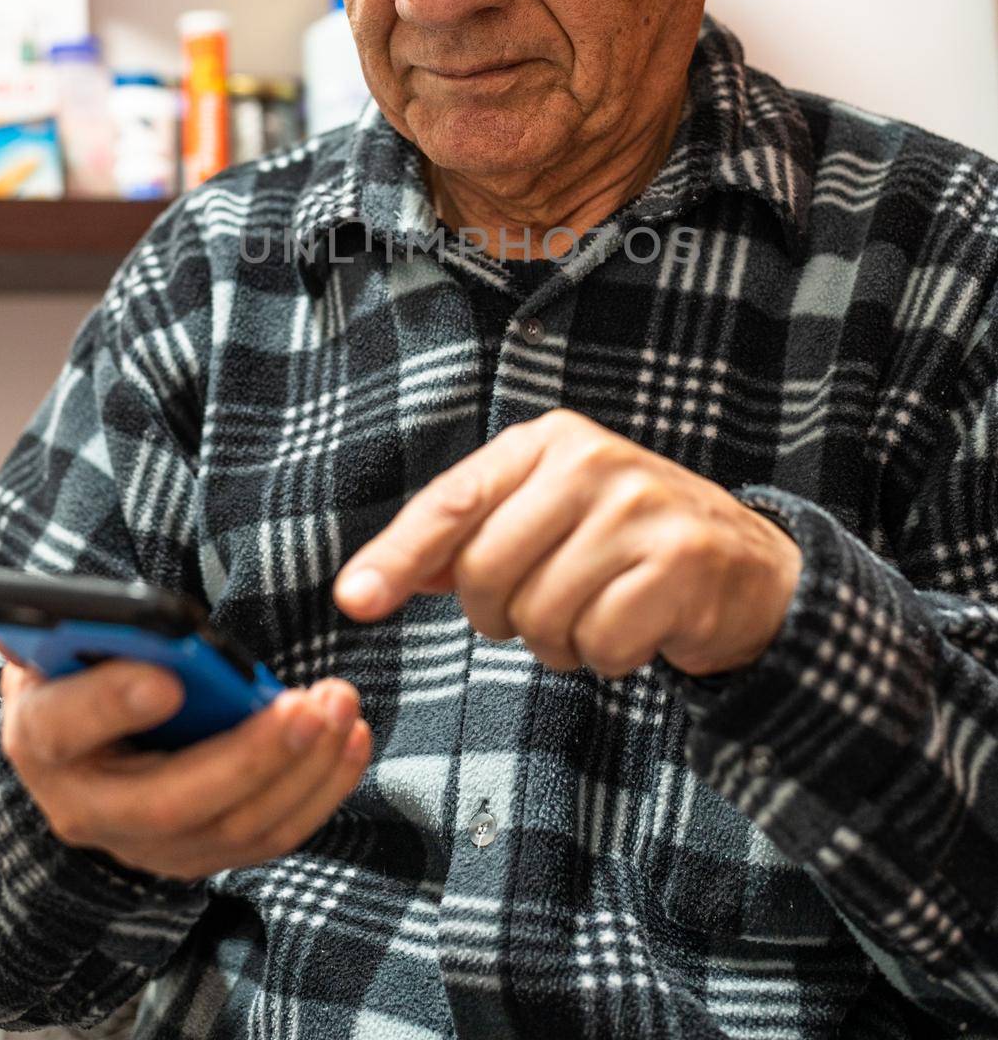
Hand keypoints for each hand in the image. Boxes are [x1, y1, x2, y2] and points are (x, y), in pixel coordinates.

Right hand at [0, 656, 371, 879]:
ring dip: (302, 769)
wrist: (84, 740)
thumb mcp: (75, 640)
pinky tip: (353, 740)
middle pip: (173, 801)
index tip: (169, 679)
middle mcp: (89, 809)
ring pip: (235, 827)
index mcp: (43, 737)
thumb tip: (138, 615)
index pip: (66, 726)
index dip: (114, 704)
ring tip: (341, 706)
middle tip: (308, 705)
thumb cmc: (84, 668)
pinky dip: (320, 790)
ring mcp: (148, 846)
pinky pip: (271, 837)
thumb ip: (100, 627)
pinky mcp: (202, 856)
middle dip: (250, 755)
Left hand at [332, 408, 801, 678]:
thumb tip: (369, 580)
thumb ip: (464, 542)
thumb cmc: (625, 545)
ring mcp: (640, 509)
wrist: (748, 567)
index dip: (396, 555)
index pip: (452, 500)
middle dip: (501, 616)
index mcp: (549, 442)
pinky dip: (608, 658)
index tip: (353, 600)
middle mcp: (592, 461)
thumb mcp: (545, 518)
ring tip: (599, 612)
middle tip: (546, 607)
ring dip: (559, 642)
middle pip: (485, 574)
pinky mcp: (680, 564)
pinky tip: (637, 628)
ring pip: (539, 617)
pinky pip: (599, 646)